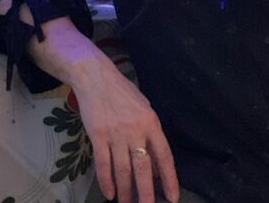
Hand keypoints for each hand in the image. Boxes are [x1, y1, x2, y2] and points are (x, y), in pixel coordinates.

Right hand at [70, 55, 179, 202]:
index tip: (172, 197)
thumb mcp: (143, 108)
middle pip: (143, 168)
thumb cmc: (122, 92)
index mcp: (151, 122)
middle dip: (146, 193)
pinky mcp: (98, 136)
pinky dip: (106, 181)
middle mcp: (135, 130)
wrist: (95, 77)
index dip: (169, 178)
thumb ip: (150, 133)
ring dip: (125, 191)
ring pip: (123, 170)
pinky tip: (109, 193)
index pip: (164, 155)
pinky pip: (103, 164)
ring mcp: (115, 134)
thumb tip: (154, 162)